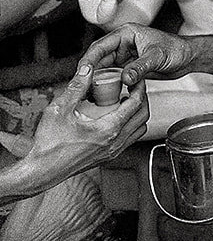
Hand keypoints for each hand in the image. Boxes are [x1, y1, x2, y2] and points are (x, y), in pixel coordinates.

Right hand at [30, 64, 148, 171]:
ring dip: (137, 113)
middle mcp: (115, 142)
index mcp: (108, 130)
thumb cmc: (48, 146)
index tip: (137, 79)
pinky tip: (116, 118)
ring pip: (139, 129)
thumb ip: (76, 88)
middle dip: (142, 99)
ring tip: (126, 102)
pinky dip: (130, 126)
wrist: (41, 171)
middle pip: (143, 116)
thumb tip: (87, 70)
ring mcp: (113, 152)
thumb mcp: (59, 110)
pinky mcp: (108, 157)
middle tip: (134, 88)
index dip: (139, 88)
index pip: (135, 104)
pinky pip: (130, 139)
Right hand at [79, 23, 194, 85]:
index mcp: (126, 34)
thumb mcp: (157, 57)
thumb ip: (140, 67)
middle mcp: (123, 44)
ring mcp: (125, 56)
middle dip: (90, 72)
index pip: (100, 46)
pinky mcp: (130, 67)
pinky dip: (109, 84)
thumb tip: (125, 78)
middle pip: (99, 58)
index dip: (89, 59)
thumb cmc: (177, 50)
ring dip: (98, 80)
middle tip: (83, 87)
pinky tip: (104, 94)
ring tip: (90, 93)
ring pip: (105, 68)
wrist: (188, 58)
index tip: (81, 72)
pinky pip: (114, 75)